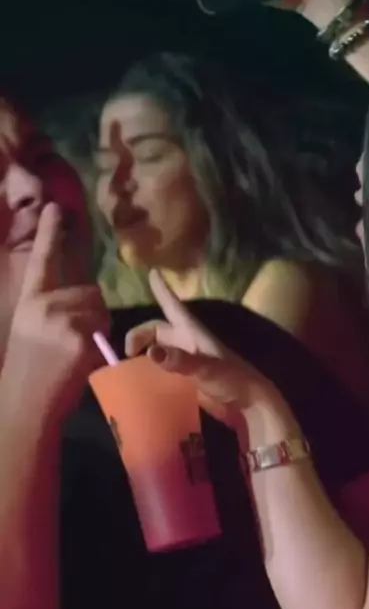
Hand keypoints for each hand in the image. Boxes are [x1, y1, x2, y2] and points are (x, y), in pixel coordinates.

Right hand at [3, 204, 109, 423]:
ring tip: (76, 350)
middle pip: (90, 291)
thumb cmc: (30, 369)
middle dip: (91, 311)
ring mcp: (61, 319)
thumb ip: (52, 307)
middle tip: (74, 339)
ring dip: (97, 327)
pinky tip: (81, 360)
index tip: (55, 206)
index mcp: (29, 300)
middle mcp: (43, 304)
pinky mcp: (78, 336)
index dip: (50, 233)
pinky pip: (103, 330)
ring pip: (100, 309)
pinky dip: (99, 345)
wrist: (25, 402)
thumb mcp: (32, 329)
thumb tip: (82, 296)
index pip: (42, 260)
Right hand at [126, 269, 275, 417]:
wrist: (247, 404)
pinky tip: (139, 380)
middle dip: (139, 335)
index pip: (172, 306)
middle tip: (126, 353)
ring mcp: (185, 359)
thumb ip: (179, 360)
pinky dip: (150, 369)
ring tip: (126, 364)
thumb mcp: (206, 367)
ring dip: (143, 351)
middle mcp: (186, 342)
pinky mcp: (186, 377)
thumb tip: (150, 352)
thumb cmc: (231, 378)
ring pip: (158, 349)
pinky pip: (162, 368)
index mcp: (192, 332)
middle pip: (157, 330)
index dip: (162, 290)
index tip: (152, 272)